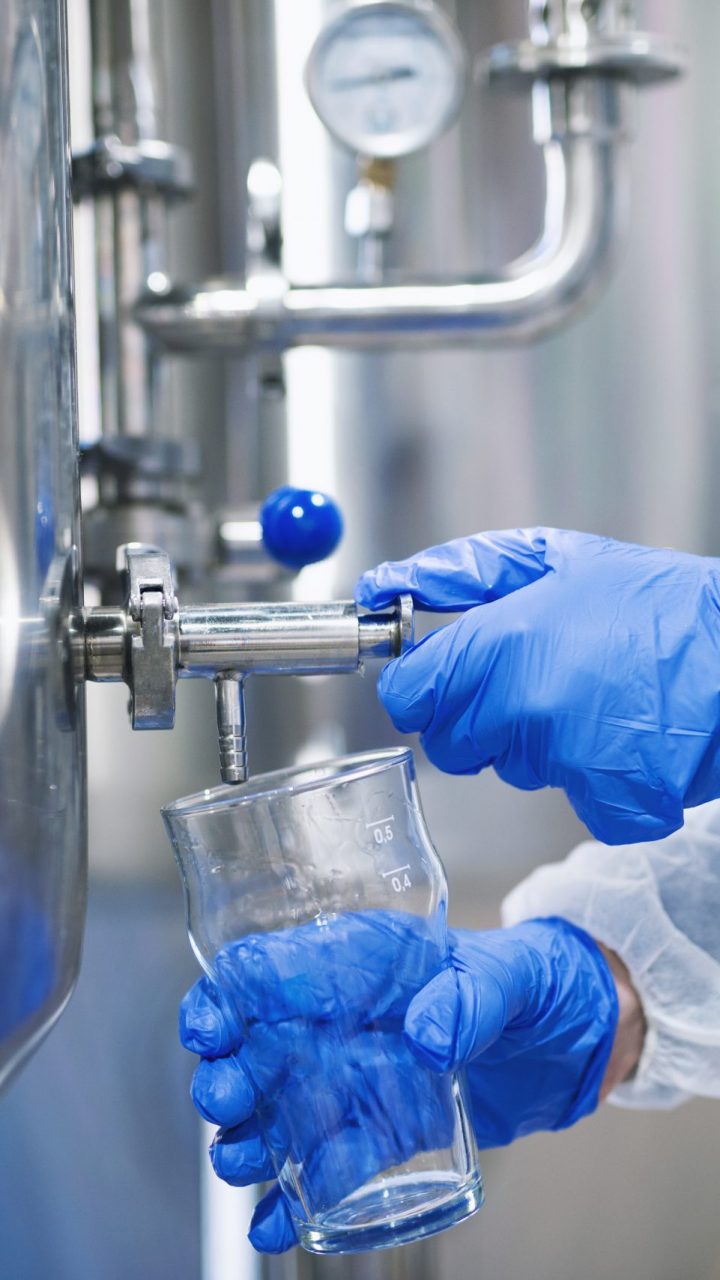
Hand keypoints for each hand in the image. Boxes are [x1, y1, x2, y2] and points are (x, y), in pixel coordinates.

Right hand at [179, 913, 618, 1252]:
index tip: (210, 1029)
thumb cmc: (538, 980)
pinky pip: (327, 1164)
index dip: (228, 994)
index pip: (271, 966)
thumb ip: (472, 999)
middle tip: (227, 1102)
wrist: (576, 1037)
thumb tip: (427, 1036)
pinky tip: (275, 1224)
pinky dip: (295, 1198)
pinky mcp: (381, 1128)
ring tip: (245, 1165)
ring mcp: (356, 1076)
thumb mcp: (512, 976)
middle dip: (228, 1074)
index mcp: (361, 961)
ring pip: (278, 1109)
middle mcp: (343, 1019)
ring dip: (249, 1139)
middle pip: (257, 1043)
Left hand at [356, 529, 719, 843]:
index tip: (446, 675)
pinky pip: (571, 800)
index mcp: (499, 643)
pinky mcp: (609, 801)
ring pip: (507, 769)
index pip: (409, 697)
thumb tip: (381, 587)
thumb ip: (456, 573)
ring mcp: (565, 761)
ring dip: (535, 743)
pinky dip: (594, 780)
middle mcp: (523, 707)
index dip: (424, 687)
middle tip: (535, 679)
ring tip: (592, 697)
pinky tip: (623, 737)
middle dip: (477, 717)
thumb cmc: (653, 599)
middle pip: (450, 743)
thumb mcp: (553, 557)